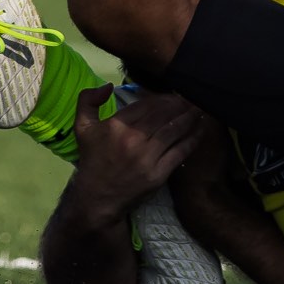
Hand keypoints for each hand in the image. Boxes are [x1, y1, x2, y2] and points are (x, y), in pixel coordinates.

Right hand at [64, 87, 202, 222]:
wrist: (97, 198)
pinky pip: (179, 152)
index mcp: (116, 126)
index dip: (163, 98)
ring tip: (198, 110)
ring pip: (174, 131)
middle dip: (180, 105)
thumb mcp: (82, 127)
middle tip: (191, 99)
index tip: (173, 96)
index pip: (146, 104)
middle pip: (163, 115)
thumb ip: (88, 100)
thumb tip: (108, 85)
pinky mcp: (158, 174)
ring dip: (189, 118)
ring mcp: (147, 158)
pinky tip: (200, 130)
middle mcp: (133, 139)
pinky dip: (192, 139)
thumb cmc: (92, 160)